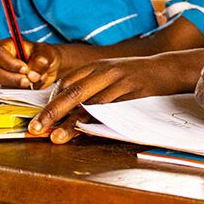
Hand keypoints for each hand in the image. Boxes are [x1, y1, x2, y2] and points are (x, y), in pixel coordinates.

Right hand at [0, 39, 60, 88]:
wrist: (50, 67)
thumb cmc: (44, 55)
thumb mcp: (47, 52)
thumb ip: (41, 59)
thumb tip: (32, 74)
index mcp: (5, 46)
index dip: (10, 63)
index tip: (25, 69)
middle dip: (9, 78)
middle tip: (27, 81)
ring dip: (18, 86)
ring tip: (35, 80)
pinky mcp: (5, 87)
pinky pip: (8, 93)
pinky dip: (23, 91)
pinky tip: (34, 85)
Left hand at [28, 57, 180, 142]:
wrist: (167, 68)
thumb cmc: (136, 76)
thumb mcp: (111, 75)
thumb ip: (92, 88)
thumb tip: (68, 112)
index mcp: (96, 66)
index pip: (66, 83)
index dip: (50, 102)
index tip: (39, 119)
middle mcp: (104, 71)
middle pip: (72, 92)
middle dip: (51, 112)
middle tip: (36, 128)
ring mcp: (119, 81)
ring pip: (90, 103)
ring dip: (71, 122)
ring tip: (57, 137)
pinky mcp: (133, 92)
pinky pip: (111, 108)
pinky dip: (95, 120)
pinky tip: (85, 130)